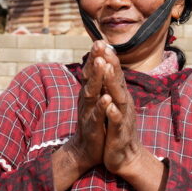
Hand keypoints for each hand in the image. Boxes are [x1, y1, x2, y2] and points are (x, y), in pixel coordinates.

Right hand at [64, 41, 110, 173]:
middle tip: (98, 43)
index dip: (96, 56)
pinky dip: (101, 106)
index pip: (93, 71)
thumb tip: (100, 63)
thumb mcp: (95, 101)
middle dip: (94, 60)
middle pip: (90, 76)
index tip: (100, 39)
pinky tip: (105, 98)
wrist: (86, 150)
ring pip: (92, 92)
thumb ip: (96, 84)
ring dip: (97, 78)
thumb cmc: (94, 123)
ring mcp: (88, 112)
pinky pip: (97, 115)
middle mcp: (87, 99)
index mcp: (90, 92)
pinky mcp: (92, 126)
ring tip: (101, 63)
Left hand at [97, 46, 147, 175]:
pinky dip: (112, 111)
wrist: (125, 156)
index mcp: (119, 96)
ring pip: (118, 97)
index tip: (101, 41)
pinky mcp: (120, 133)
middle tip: (105, 47)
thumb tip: (106, 67)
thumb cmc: (116, 128)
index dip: (108, 58)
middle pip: (118, 80)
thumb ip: (110, 87)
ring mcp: (123, 117)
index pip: (114, 74)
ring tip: (107, 68)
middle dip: (111, 63)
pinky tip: (108, 103)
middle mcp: (123, 103)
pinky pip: (117, 120)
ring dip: (113, 82)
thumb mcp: (112, 105)